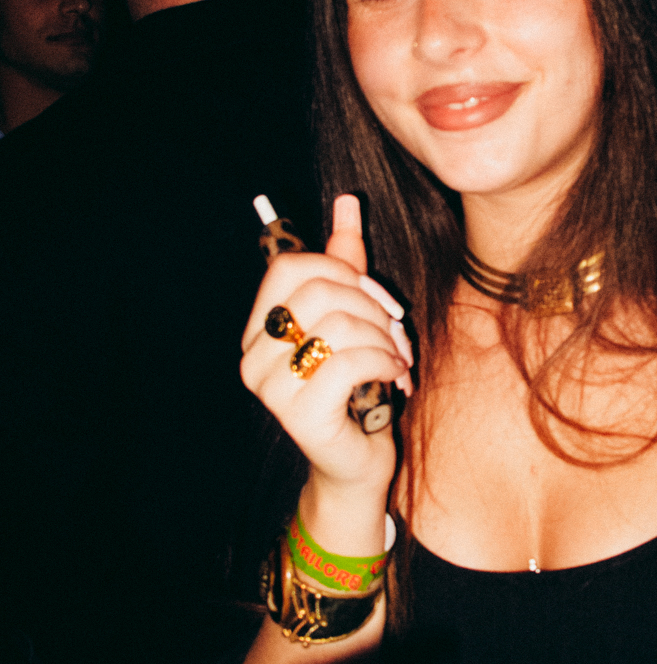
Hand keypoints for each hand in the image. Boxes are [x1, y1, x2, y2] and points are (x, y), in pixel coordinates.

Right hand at [240, 196, 412, 526]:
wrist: (358, 463)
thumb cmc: (356, 389)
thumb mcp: (353, 317)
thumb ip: (345, 262)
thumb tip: (347, 200)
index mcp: (259, 328)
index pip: (291, 266)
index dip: (343, 270)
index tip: (377, 298)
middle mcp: (252, 356)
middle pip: (318, 290)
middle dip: (372, 305)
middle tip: (395, 332)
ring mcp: (269, 388)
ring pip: (338, 323)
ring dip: (384, 338)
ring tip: (397, 360)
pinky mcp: (298, 415)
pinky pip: (349, 361)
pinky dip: (385, 362)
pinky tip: (396, 379)